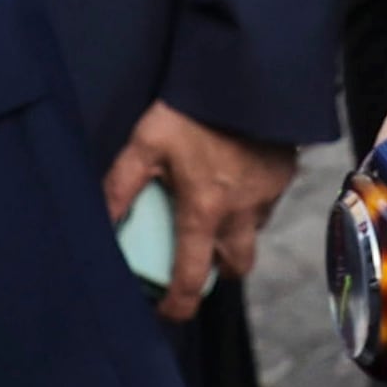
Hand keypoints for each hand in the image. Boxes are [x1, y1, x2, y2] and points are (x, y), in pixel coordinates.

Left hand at [106, 101, 301, 319]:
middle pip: (236, 268)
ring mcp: (267, 195)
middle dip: (218, 272)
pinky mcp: (285, 174)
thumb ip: (120, 186)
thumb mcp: (145, 144)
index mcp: (204, 212)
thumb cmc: (191, 110)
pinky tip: (237, 175)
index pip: (192, 277)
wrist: (246, 75)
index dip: (178, 304)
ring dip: (235, 233)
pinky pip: (268, 202)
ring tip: (216, 209)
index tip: (167, 311)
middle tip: (198, 257)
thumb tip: (100, 225)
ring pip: (253, 234)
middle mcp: (240, 213)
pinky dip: (252, 201)